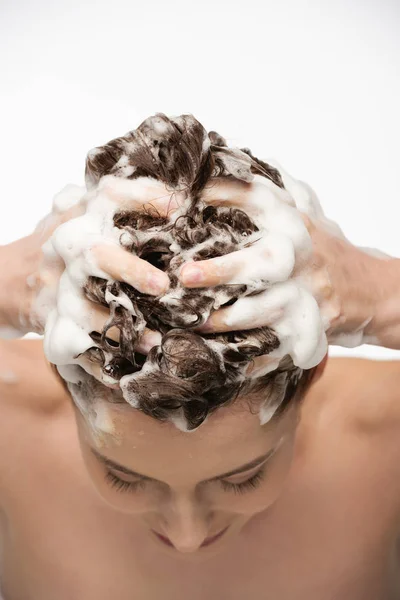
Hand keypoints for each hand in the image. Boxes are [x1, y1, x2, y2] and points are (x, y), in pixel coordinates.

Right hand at [0, 179, 179, 355]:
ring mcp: (57, 289)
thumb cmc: (65, 242)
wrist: (12, 277)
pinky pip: (73, 347)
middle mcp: (67, 250)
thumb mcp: (82, 210)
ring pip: (85, 310)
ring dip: (120, 328)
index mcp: (80, 215)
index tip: (180, 208)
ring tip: (156, 342)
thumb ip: (118, 199)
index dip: (145, 199)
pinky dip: (99, 363)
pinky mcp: (51, 323)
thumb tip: (177, 193)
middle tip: (161, 285)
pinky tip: (124, 372)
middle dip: (129, 270)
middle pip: (95, 256)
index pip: (111, 195)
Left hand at [178, 168, 389, 370]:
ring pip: (264, 311)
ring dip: (226, 319)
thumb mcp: (305, 214)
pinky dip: (247, 354)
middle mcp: (301, 259)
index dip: (221, 193)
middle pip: (263, 264)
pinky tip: (218, 355)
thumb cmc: (324, 250)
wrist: (368, 291)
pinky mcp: (309, 330)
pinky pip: (275, 346)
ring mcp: (306, 297)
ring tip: (191, 321)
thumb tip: (229, 157)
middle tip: (186, 276)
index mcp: (294, 224)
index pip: (258, 199)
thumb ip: (272, 190)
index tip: (184, 196)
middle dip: (224, 271)